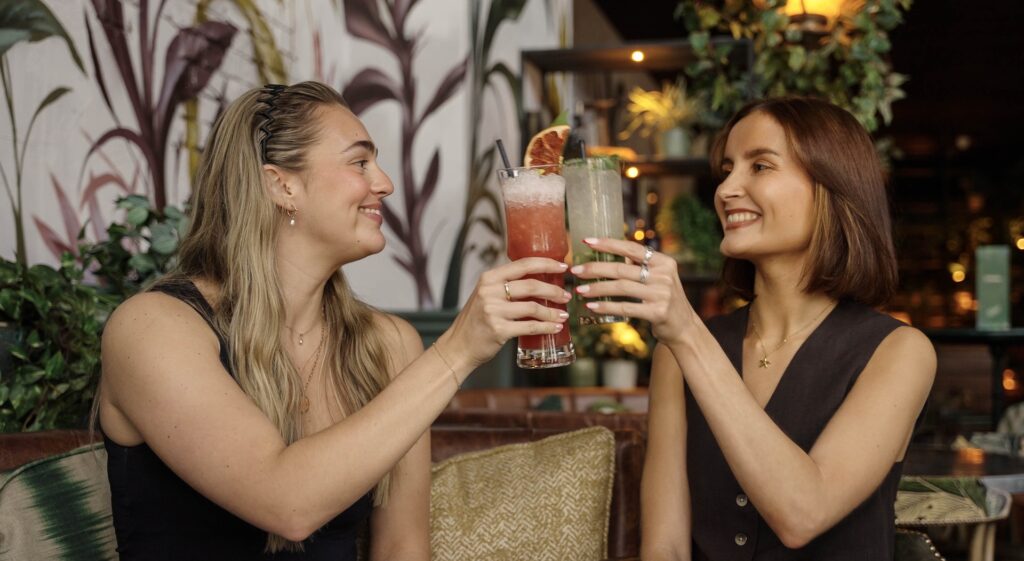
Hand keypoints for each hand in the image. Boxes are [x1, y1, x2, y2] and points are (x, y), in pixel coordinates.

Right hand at [442, 257, 570, 368]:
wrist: (459, 346)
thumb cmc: (476, 320)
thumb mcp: (486, 295)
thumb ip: (506, 286)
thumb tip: (540, 281)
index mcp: (489, 278)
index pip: (523, 264)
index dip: (546, 264)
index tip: (563, 267)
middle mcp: (489, 291)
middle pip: (531, 285)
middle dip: (554, 290)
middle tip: (566, 296)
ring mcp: (493, 311)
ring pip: (533, 307)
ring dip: (552, 312)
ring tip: (562, 315)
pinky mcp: (498, 330)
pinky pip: (530, 327)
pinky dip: (546, 327)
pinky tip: (554, 327)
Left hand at [571, 238, 695, 345]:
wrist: (684, 327)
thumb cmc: (663, 300)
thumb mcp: (658, 278)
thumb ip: (639, 266)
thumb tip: (607, 254)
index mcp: (663, 261)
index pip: (631, 248)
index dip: (608, 244)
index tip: (587, 241)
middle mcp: (664, 275)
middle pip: (621, 268)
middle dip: (595, 268)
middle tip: (575, 270)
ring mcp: (662, 294)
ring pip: (620, 287)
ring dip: (596, 288)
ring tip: (579, 289)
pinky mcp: (657, 312)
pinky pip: (625, 307)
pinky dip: (606, 306)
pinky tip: (592, 306)